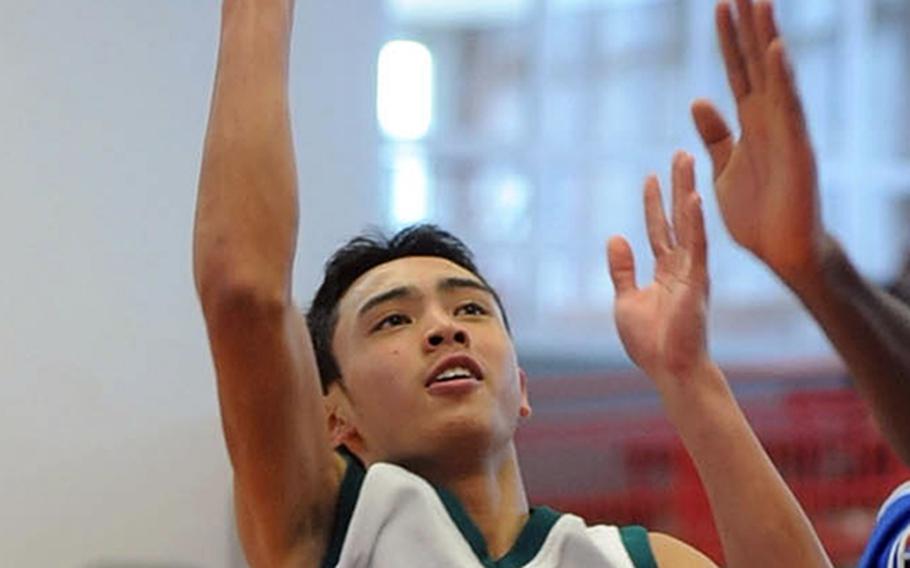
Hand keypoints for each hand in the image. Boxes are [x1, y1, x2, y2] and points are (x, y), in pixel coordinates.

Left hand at [607, 152, 710, 390]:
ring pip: (690, 224)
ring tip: (687, 160)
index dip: (654, 204)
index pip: (659, 230)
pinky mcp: (697, 282)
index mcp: (666, 272)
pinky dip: (694, 223)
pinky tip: (693, 199)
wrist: (670, 371)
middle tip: (681, 154)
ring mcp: (692, 273)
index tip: (651, 177)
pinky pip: (697, 247)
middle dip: (678, 186)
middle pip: (678, 218)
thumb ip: (622, 270)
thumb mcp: (626, 300)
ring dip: (687, 191)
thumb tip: (615, 237)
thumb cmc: (651, 343)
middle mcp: (682, 267)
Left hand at [691, 0, 823, 282]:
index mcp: (751, 122)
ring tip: (760, 1)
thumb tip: (699, 98)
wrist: (781, 251)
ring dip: (766, 40)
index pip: (737, 71)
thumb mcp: (723, 168)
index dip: (729, 39)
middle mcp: (770, 119)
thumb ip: (715, 135)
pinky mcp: (796, 150)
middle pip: (756, 63)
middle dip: (748, 26)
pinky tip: (775, 50)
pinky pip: (787, 110)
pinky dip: (781, 80)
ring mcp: (785, 131)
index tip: (720, 5)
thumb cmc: (757, 212)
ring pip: (773, 76)